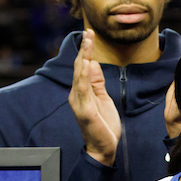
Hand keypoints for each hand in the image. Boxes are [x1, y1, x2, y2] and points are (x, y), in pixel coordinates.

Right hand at [70, 29, 121, 165]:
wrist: (103, 148)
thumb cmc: (103, 126)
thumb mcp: (102, 98)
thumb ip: (97, 82)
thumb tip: (93, 62)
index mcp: (82, 91)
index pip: (82, 66)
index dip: (86, 50)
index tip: (90, 34)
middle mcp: (77, 94)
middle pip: (79, 66)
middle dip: (84, 48)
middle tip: (89, 31)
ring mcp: (78, 102)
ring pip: (79, 74)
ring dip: (83, 56)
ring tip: (87, 41)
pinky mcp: (84, 110)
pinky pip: (83, 89)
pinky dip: (83, 75)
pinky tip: (86, 63)